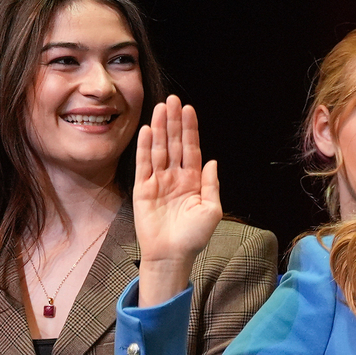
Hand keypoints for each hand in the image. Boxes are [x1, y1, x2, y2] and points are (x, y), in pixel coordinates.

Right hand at [133, 95, 220, 305]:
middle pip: (174, 144)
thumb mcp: (211, 210)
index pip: (191, 149)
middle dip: (174, 122)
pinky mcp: (143, 189)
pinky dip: (145, 148)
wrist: (172, 255)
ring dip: (159, 128)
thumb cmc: (194, 237)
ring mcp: (158, 181)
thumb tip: (213, 162)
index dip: (190, 130)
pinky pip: (143, 164)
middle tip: (173, 99)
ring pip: (159, 149)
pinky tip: (146, 131)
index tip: (189, 110)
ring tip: (160, 108)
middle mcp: (175, 177)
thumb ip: (211, 185)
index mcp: (193, 181)